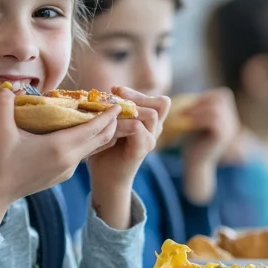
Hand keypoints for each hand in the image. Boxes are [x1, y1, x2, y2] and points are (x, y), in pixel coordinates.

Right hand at [0, 88, 120, 230]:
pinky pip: (82, 156)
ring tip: (105, 118)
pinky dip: (88, 142)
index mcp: (59, 148)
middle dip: (111, 124)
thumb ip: (6, 105)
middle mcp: (68, 160)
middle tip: (116, 107)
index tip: (117, 103)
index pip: (93, 129)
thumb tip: (7, 87)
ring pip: (92, 149)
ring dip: (101, 134)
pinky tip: (83, 133)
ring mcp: (66, 170)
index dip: (107, 116)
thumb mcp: (0, 132)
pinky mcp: (60, 175)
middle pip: (99, 139)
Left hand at [86, 87, 170, 228]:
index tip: (115, 90)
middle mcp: (154, 131)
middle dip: (137, 96)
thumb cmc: (105, 148)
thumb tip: (106, 91)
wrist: (105, 177)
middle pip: (162, 103)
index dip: (138, 93)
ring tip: (112, 111)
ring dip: (131, 109)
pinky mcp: (141, 150)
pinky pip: (138, 129)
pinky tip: (109, 125)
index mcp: (150, 123)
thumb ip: (114, 109)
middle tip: (116, 95)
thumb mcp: (110, 124)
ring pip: (152, 114)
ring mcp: (150, 141)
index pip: (158, 100)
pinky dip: (123, 123)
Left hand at [180, 88, 238, 203]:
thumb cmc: (192, 143)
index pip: (223, 95)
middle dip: (200, 102)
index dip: (205, 96)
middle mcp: (233, 122)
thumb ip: (200, 108)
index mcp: (229, 118)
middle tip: (184, 111)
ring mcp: (229, 129)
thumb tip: (193, 95)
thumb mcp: (197, 122)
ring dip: (196, 110)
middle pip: (220, 99)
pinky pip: (213, 119)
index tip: (189, 105)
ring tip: (183, 117)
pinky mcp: (222, 136)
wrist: (195, 165)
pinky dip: (198, 119)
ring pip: (216, 109)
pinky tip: (187, 124)